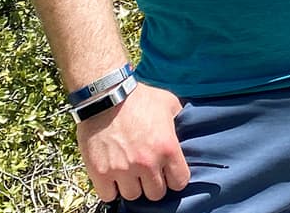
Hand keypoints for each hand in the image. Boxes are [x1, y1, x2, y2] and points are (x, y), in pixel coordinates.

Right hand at [77, 81, 188, 202]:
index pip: (179, 183)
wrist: (104, 93)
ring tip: (128, 172)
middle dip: (152, 184)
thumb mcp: (169, 103)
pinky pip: (108, 196)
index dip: (174, 179)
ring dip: (131, 186)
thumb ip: (181, 120)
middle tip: (146, 172)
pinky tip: (112, 176)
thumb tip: (189, 129)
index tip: (167, 172)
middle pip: (156, 194)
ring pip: (132, 196)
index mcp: (167, 148)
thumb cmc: (138, 97)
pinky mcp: (100, 172)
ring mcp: (122, 170)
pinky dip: (110, 189)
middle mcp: (147, 163)